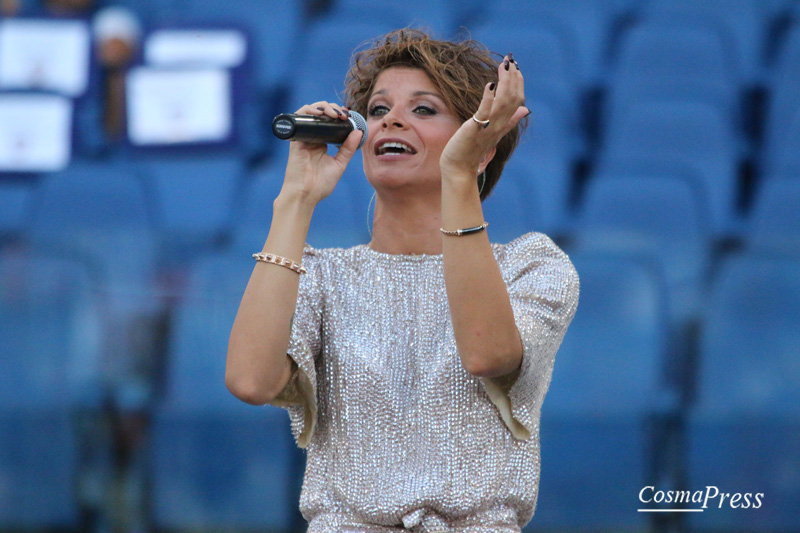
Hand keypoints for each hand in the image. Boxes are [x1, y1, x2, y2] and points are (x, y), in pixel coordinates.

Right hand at [281, 101, 363, 205]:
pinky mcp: (296, 137)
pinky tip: (320, 113)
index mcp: (321, 142)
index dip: (338, 114)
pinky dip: (309, 110)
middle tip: (344, 115)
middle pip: (320, 113)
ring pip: (310, 111)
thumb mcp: (339, 164)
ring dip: (323, 107)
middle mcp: (311, 137)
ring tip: (335, 114)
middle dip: (333, 108)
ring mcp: (303, 136)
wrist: (305, 194)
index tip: (349, 116)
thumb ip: (348, 148)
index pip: (329, 121)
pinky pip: (299, 117)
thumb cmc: (320, 184)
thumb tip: (358, 132)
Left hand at [439, 54, 528, 179]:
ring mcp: (488, 127)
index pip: (518, 100)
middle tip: (510, 60)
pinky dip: (489, 98)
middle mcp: (499, 125)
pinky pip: (485, 112)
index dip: (518, 82)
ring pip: (503, 102)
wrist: (459, 167)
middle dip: (513, 78)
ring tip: (504, 67)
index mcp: (504, 124)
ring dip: (505, 83)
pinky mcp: (475, 129)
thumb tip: (525, 109)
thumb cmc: (473, 150)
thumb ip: (510, 120)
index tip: (515, 67)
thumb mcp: (494, 133)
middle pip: (513, 98)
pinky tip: (490, 85)